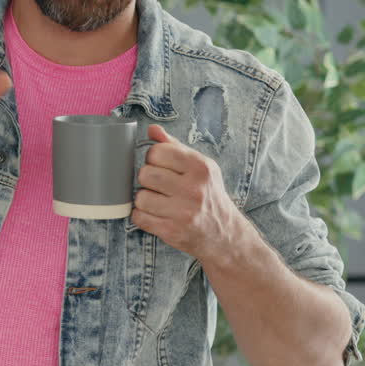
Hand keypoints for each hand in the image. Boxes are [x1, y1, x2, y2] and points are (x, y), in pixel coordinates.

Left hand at [131, 124, 244, 263]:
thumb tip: (152, 130)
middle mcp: (193, 189)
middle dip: (147, 179)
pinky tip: (157, 215)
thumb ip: (175, 147)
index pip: (157, 152)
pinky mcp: (172, 231)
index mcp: (200, 168)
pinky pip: (139, 217)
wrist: (225, 235)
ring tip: (159, 202)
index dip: (154, 158)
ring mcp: (183, 212)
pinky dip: (142, 216)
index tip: (161, 166)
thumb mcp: (200, 167)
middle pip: (145, 174)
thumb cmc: (208, 195)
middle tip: (160, 186)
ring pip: (140, 197)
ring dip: (144, 200)